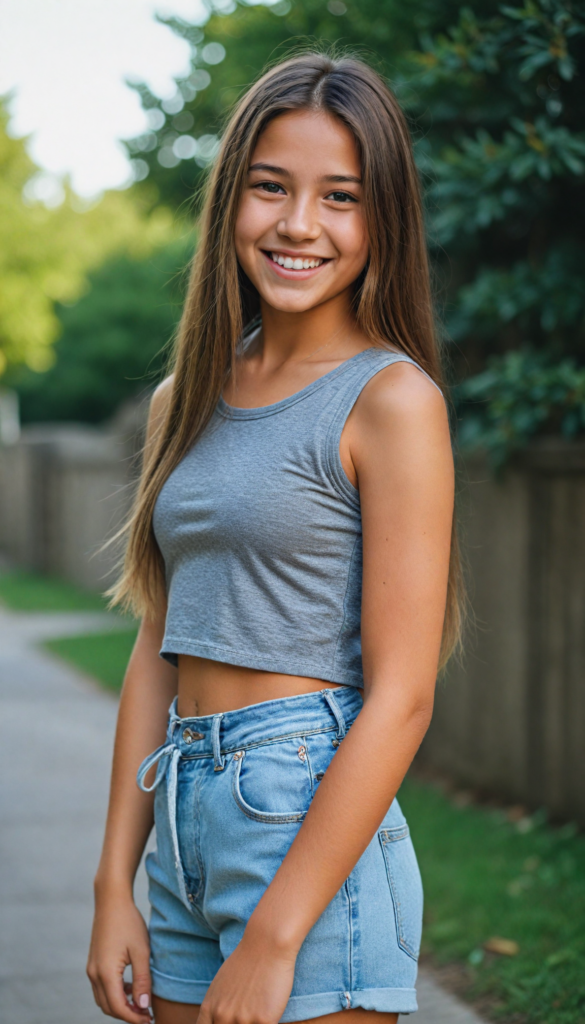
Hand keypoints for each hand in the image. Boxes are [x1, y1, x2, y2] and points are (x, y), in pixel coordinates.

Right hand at [87, 889, 151, 1021]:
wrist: (111, 900)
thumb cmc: (129, 922)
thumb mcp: (141, 951)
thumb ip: (142, 980)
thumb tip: (143, 1006)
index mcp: (105, 973)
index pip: (118, 1007)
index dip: (133, 1018)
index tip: (149, 1020)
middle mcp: (94, 974)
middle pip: (108, 1007)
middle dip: (127, 1015)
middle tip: (147, 1015)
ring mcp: (91, 968)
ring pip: (103, 999)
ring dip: (120, 1005)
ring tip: (141, 1003)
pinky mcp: (93, 963)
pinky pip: (101, 987)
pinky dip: (115, 994)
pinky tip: (131, 987)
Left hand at [198, 929, 297, 1023]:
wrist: (267, 945)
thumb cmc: (245, 963)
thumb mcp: (220, 986)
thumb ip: (216, 1008)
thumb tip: (216, 1022)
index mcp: (209, 1009)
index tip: (228, 1022)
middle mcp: (222, 1017)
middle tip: (245, 1016)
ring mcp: (242, 1020)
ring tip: (256, 1013)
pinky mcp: (263, 1021)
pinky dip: (268, 1023)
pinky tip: (269, 1013)